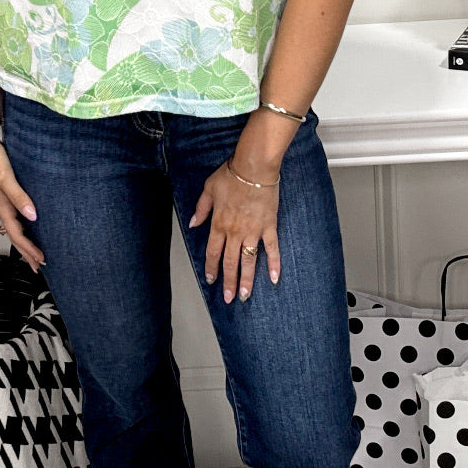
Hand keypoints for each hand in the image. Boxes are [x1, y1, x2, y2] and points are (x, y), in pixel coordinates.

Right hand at [0, 123, 44, 273]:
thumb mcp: (6, 178)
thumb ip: (19, 197)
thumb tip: (32, 215)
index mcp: (1, 206)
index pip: (17, 235)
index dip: (29, 249)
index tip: (41, 260)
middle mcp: (1, 206)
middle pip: (15, 236)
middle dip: (26, 252)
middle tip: (38, 265)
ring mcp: (3, 201)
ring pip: (15, 227)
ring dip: (25, 241)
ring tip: (34, 251)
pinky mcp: (5, 193)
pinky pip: (15, 216)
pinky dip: (23, 226)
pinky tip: (30, 224)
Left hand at [189, 158, 280, 304]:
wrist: (254, 168)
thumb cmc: (231, 175)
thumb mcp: (208, 189)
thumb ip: (201, 209)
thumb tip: (193, 223)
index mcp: (219, 224)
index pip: (213, 252)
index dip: (212, 267)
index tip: (211, 280)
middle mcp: (235, 232)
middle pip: (230, 262)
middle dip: (228, 281)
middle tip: (228, 298)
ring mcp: (253, 231)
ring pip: (248, 260)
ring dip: (247, 280)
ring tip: (245, 296)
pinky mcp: (269, 227)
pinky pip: (272, 248)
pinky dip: (274, 264)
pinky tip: (274, 279)